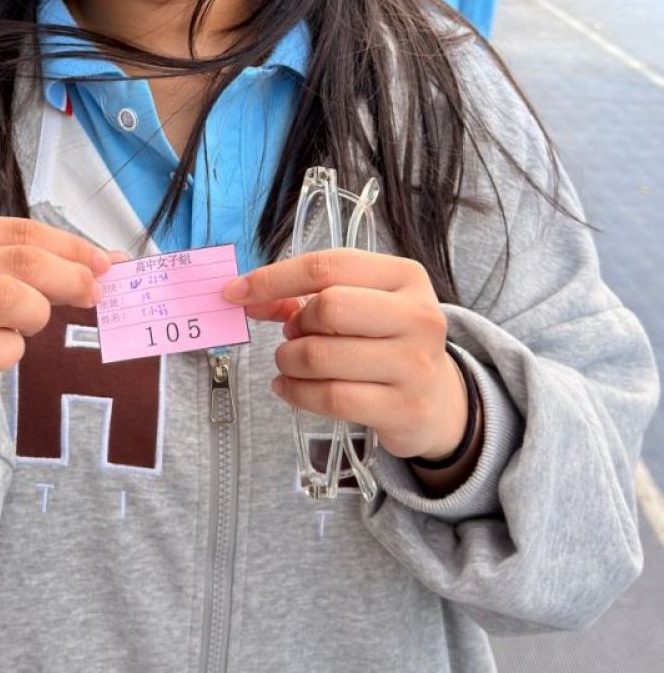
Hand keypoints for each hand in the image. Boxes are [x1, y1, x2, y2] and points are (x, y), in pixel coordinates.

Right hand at [0, 217, 116, 428]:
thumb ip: (37, 263)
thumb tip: (110, 261)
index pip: (19, 231)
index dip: (70, 246)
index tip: (106, 263)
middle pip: (18, 261)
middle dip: (69, 276)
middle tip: (94, 294)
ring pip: (3, 296)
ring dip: (36, 311)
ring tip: (33, 323)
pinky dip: (11, 349)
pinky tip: (5, 351)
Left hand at [222, 250, 467, 460]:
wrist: (437, 400)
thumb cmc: (386, 340)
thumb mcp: (362, 303)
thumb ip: (309, 293)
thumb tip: (246, 295)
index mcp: (405, 276)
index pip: (328, 266)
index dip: (274, 278)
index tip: (236, 292)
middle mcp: (418, 316)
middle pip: (328, 308)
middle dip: (295, 325)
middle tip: (292, 335)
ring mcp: (415, 364)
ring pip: (322, 356)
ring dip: (289, 361)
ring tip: (291, 363)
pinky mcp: (404, 408)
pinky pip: (330, 398)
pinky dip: (296, 393)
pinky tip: (288, 388)